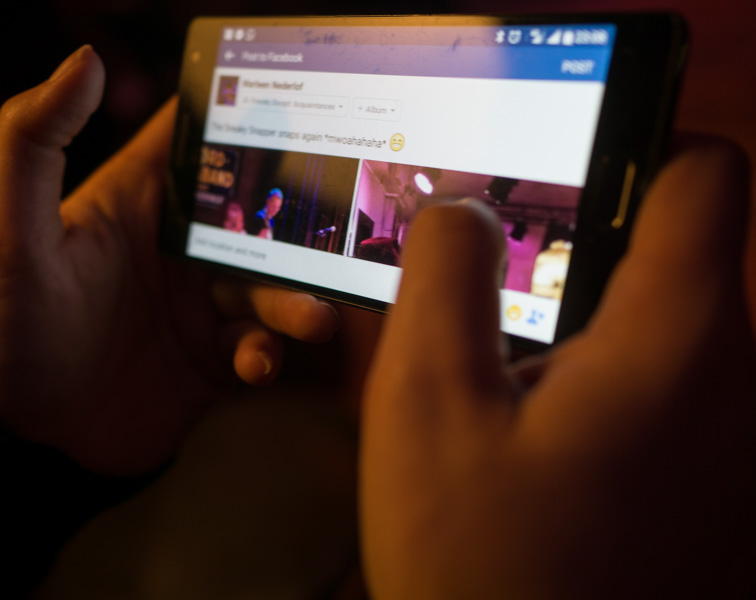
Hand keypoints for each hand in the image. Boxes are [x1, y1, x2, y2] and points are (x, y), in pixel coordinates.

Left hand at [0, 46, 337, 474]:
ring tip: (315, 318)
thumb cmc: (5, 328)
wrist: (23, 439)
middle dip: (296, 223)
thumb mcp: (6, 233)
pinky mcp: (211, 358)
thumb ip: (34, 142)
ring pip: (270, 285)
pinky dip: (266, 354)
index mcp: (137, 201)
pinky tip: (255, 366)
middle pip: (255, 216)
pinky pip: (258, 346)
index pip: (195, 139)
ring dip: (296, 300)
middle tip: (332, 233)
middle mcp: (176, 247)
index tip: (300, 110)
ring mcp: (198, 304)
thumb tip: (86, 59)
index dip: (243, 119)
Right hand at [361, 138, 755, 597]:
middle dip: (588, 241)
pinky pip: (670, 379)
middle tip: (496, 287)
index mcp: (675, 340)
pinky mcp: (712, 478)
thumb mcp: (424, 403)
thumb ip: (443, 277)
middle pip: (684, 244)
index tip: (555, 173)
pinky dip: (605, 366)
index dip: (635, 142)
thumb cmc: (474, 558)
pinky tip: (535, 421)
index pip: (706, 172)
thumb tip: (465, 207)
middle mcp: (733, 377)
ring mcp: (732, 436)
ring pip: (671, 313)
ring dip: (589, 311)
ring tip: (505, 364)